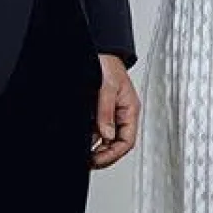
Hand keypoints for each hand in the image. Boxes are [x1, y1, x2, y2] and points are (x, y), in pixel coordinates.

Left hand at [91, 54, 140, 169]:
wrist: (99, 50)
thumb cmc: (108, 63)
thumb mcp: (108, 87)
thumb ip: (106, 112)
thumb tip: (106, 135)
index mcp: (130, 110)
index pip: (127, 141)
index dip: (113, 154)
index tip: (97, 160)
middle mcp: (122, 114)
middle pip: (117, 143)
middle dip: (104, 155)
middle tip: (89, 162)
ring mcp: (111, 113)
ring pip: (106, 138)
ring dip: (95, 147)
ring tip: (83, 154)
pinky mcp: (100, 110)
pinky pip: (97, 129)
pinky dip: (90, 136)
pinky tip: (81, 140)